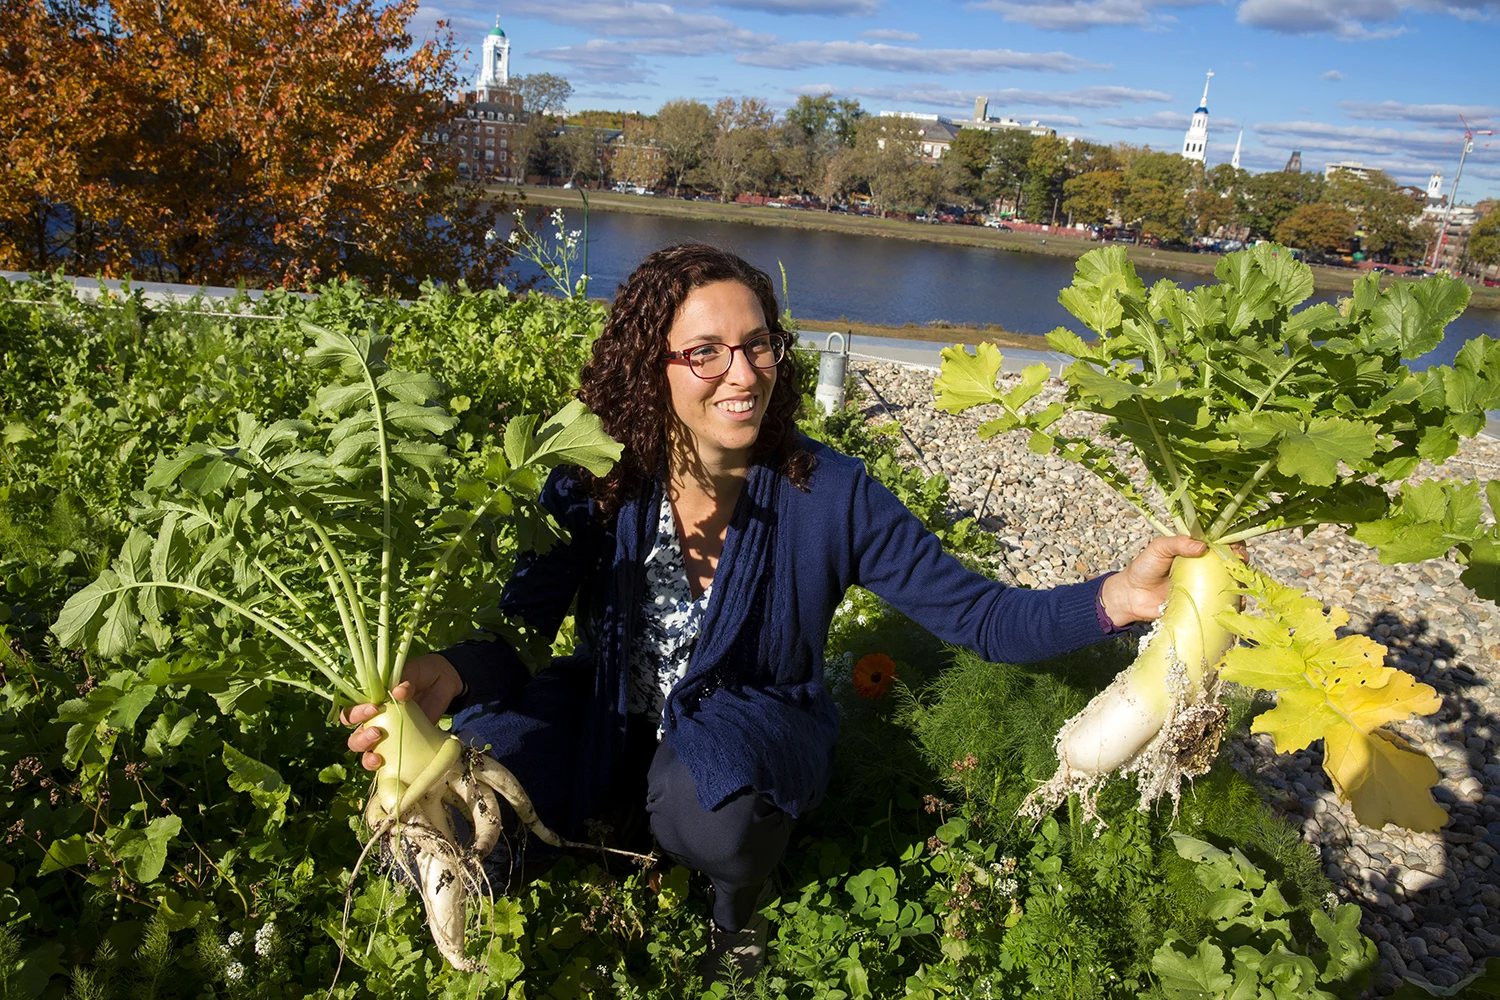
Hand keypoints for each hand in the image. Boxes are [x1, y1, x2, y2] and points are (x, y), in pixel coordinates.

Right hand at [341, 653, 462, 770]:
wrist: (443, 681)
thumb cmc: (419, 674)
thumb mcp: (410, 672)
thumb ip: (403, 680)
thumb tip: (400, 692)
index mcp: (368, 703)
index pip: (350, 714)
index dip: (356, 714)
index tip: (374, 708)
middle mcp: (374, 721)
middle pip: (355, 738)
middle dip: (361, 739)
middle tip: (377, 732)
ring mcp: (388, 735)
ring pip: (367, 753)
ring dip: (368, 757)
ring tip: (378, 757)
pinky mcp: (403, 745)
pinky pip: (390, 761)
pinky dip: (386, 768)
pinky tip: (387, 768)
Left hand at [1099, 536, 1243, 626]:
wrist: (1132, 596)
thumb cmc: (1145, 567)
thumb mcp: (1159, 548)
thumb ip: (1177, 543)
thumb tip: (1202, 546)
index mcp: (1197, 552)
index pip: (1222, 544)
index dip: (1233, 544)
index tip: (1236, 548)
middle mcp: (1205, 569)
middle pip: (1232, 564)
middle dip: (1241, 564)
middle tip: (1237, 566)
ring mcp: (1206, 588)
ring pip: (1232, 585)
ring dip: (1242, 584)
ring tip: (1239, 584)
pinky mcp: (1203, 606)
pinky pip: (1222, 605)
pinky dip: (1233, 605)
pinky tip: (1236, 603)